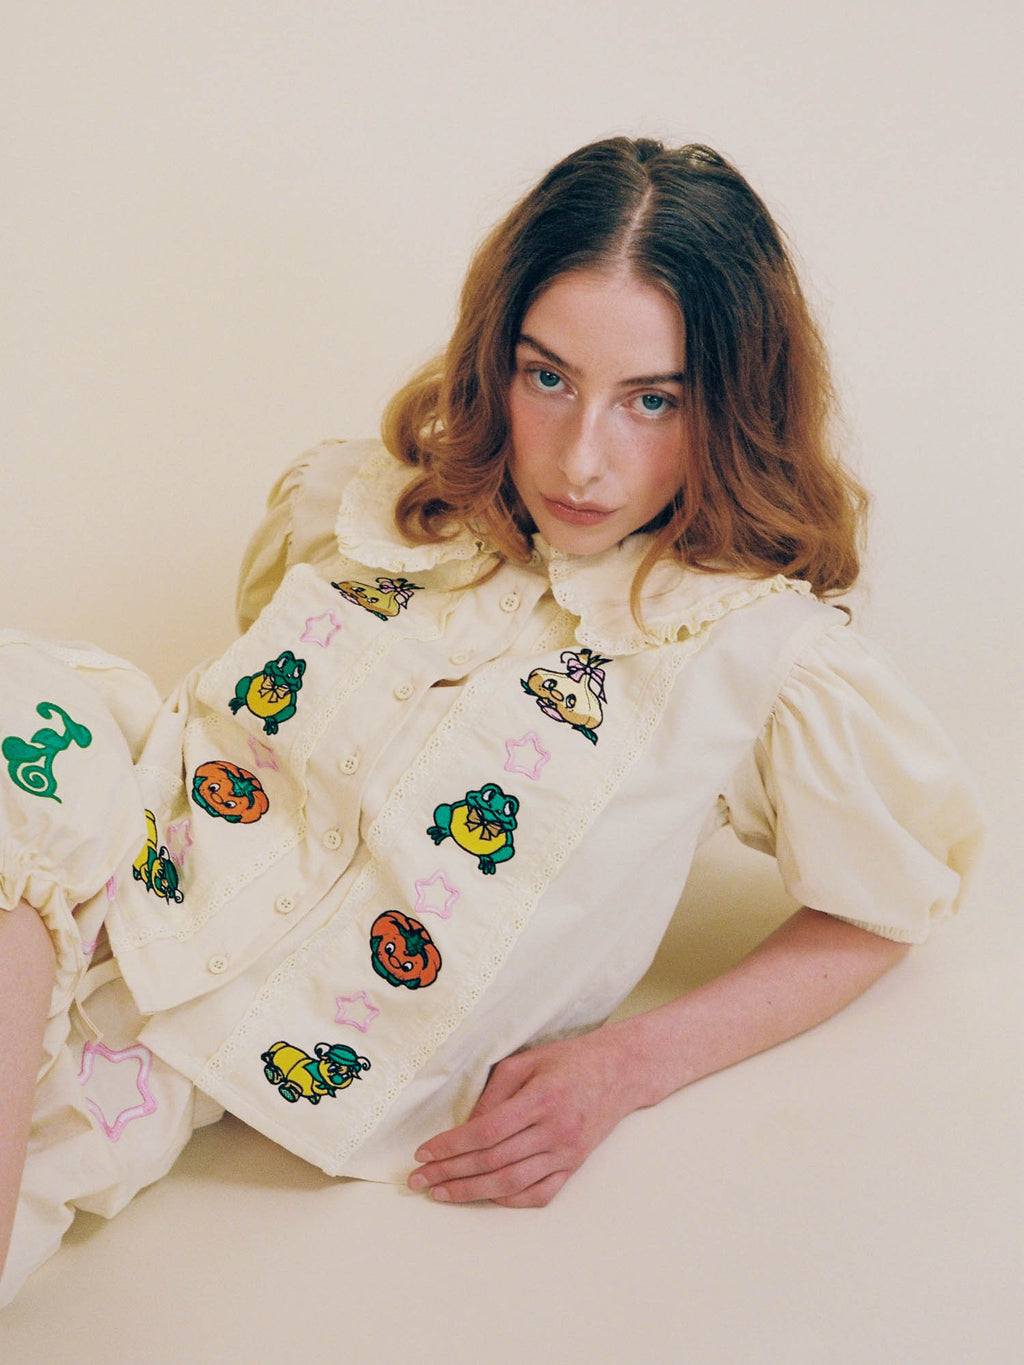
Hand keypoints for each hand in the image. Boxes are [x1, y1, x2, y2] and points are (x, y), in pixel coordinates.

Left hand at [407, 1028, 636, 1207]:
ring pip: (512, 1183)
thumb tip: (465, 1128)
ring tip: (440, 1193)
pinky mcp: (575, 1166)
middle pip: (493, 1161)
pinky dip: (509, 1200)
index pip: (486, 1132)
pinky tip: (484, 1196)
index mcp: (542, 1099)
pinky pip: (539, 1194)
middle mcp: (556, 1130)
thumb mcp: (526, 1061)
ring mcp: (567, 1153)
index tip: (423, 1153)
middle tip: (419, 1181)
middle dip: (450, 1173)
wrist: (620, 1071)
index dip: (451, 1146)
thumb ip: (494, 1093)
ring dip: (471, 1192)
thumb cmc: (569, 1060)